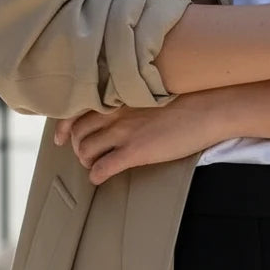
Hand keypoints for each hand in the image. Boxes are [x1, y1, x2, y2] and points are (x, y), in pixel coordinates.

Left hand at [52, 93, 226, 185]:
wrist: (209, 109)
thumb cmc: (187, 99)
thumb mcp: (149, 92)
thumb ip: (129, 99)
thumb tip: (118, 110)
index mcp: (118, 96)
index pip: (77, 110)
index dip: (64, 127)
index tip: (60, 137)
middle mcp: (115, 112)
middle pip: (78, 133)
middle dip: (78, 147)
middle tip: (87, 155)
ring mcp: (123, 132)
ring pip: (85, 151)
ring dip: (86, 161)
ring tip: (96, 165)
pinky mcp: (134, 151)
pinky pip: (102, 168)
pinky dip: (96, 175)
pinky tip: (100, 177)